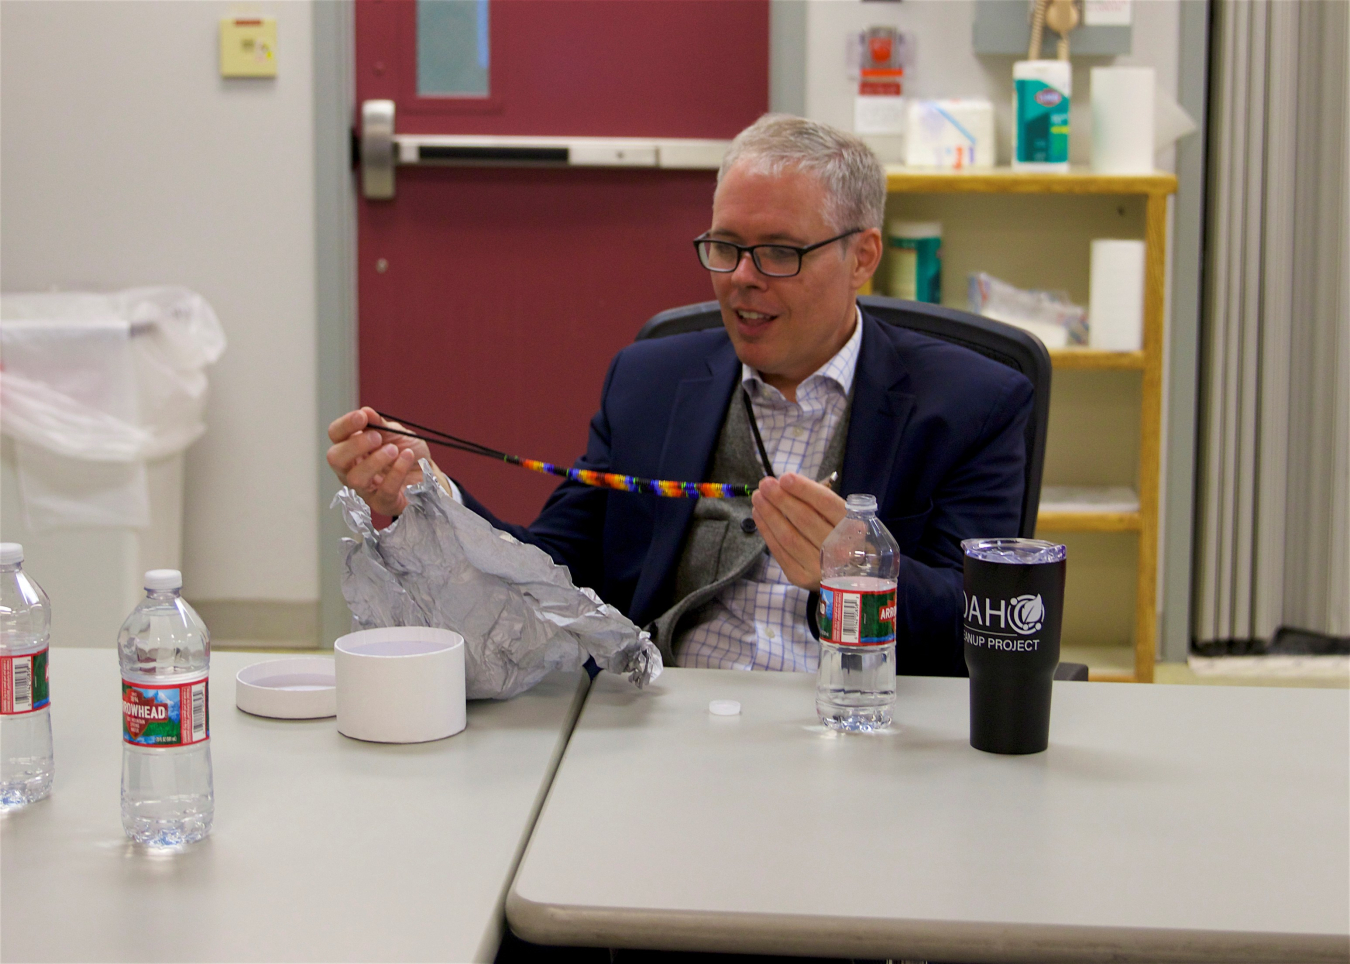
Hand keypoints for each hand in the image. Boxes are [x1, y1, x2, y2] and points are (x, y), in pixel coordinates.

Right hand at [326, 407, 432, 515]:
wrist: (429, 473)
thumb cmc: (407, 452)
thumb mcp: (395, 433)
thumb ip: (380, 424)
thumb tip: (365, 412)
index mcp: (351, 447)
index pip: (335, 434)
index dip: (345, 425)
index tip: (362, 417)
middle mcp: (350, 469)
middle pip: (335, 458)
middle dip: (355, 445)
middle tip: (377, 437)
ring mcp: (364, 488)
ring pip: (355, 478)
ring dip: (375, 461)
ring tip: (394, 450)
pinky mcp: (382, 503)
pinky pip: (384, 490)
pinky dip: (397, 472)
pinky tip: (407, 458)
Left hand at [751, 472, 847, 589]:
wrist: (847, 576)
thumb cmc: (841, 537)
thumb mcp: (841, 518)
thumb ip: (819, 503)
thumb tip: (786, 485)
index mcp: (854, 528)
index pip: (826, 504)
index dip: (804, 489)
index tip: (785, 477)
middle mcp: (840, 550)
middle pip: (805, 519)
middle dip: (781, 499)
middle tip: (765, 484)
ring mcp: (819, 566)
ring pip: (788, 536)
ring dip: (769, 514)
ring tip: (758, 497)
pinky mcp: (801, 576)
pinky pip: (779, 551)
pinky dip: (766, 531)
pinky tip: (759, 515)